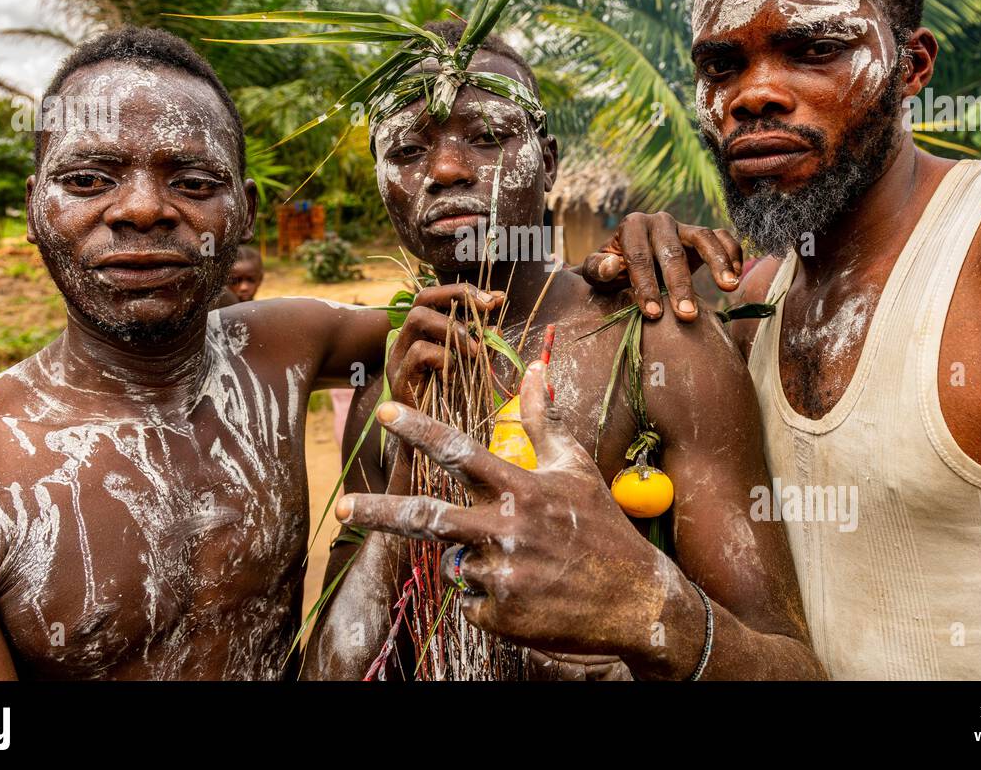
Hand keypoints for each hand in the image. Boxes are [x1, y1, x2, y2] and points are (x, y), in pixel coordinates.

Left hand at [337, 362, 692, 663]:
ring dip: (473, 560)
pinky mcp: (499, 614)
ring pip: (453, 562)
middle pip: (428, 516)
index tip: (385, 412)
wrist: (638, 602)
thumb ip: (543, 420)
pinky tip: (527, 594)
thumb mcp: (575, 467)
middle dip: (379, 511)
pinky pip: (469, 600)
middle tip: (342, 507)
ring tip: (521, 565)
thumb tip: (536, 367)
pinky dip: (487, 597)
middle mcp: (506, 529)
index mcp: (522, 489)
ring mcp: (501, 574)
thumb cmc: (602, 527)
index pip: (461, 451)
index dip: (419, 429)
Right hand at [385, 283, 503, 405]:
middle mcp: (406, 342)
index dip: (464, 291)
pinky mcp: (399, 379)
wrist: (430, 450)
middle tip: (487, 309)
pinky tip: (455, 371)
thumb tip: (499, 326)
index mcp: (422, 336)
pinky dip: (443, 356)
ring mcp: (399, 359)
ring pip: (417, 319)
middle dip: (457, 296)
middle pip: (422, 299)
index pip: (435, 298)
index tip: (496, 298)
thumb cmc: (451, 409)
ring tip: (474, 349)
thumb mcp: (471, 371)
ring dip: (452, 328)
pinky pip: (419, 352)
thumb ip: (481, 348)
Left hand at [579, 211, 740, 319]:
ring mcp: (684, 226)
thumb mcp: (597, 272)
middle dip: (679, 284)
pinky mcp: (703, 235)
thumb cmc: (613, 271)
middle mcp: (659, 221)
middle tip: (687, 314)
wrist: (631, 263)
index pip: (639, 256)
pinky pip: (723, 236)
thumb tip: (612, 266)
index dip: (645, 285)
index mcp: (632, 226)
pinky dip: (732, 252)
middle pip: (672, 251)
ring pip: (704, 237)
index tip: (652, 314)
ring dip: (717, 262)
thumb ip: (598, 269)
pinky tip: (736, 276)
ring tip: (728, 287)